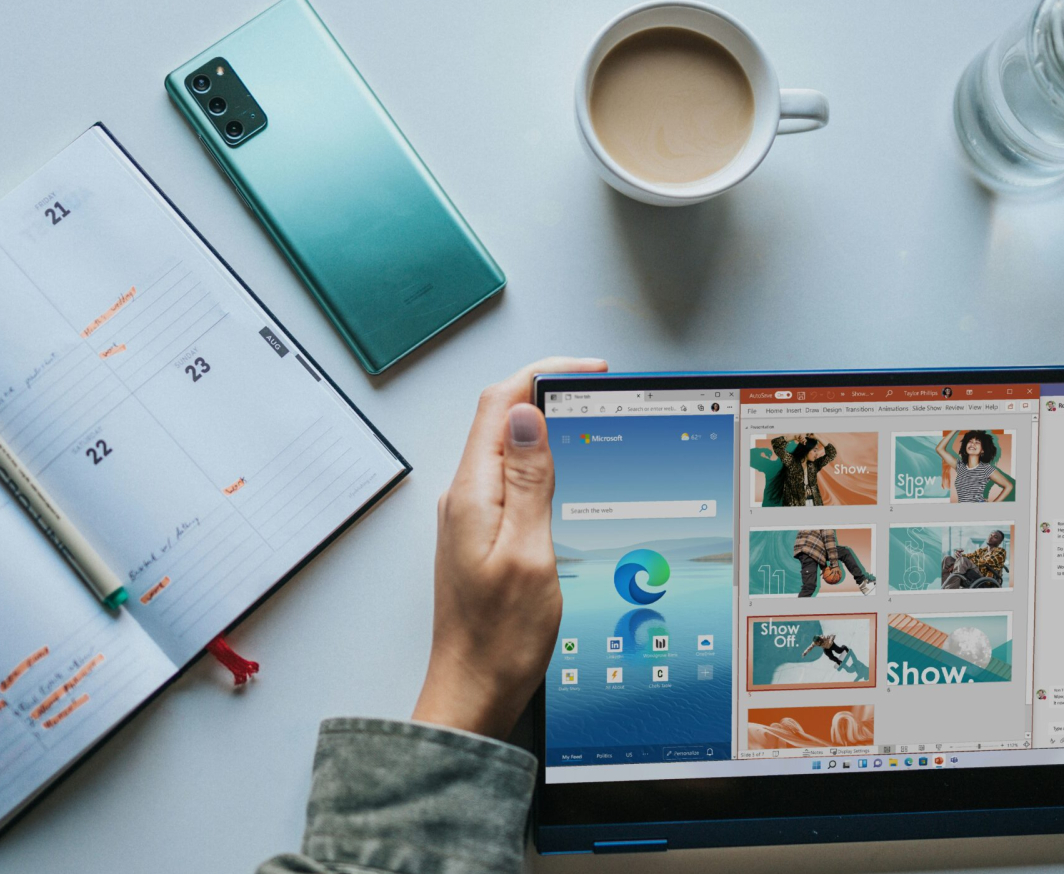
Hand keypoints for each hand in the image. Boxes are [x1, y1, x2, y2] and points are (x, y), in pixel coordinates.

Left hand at [411, 357, 607, 737]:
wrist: (473, 692)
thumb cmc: (500, 639)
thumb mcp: (529, 553)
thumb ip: (528, 481)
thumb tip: (526, 414)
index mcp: (472, 494)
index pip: (500, 404)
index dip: (543, 375)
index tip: (588, 371)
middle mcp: (464, 498)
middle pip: (500, 419)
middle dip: (547, 392)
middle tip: (598, 390)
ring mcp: (470, 516)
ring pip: (505, 448)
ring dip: (543, 427)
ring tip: (589, 421)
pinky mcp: (481, 535)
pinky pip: (509, 480)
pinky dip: (539, 463)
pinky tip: (565, 472)